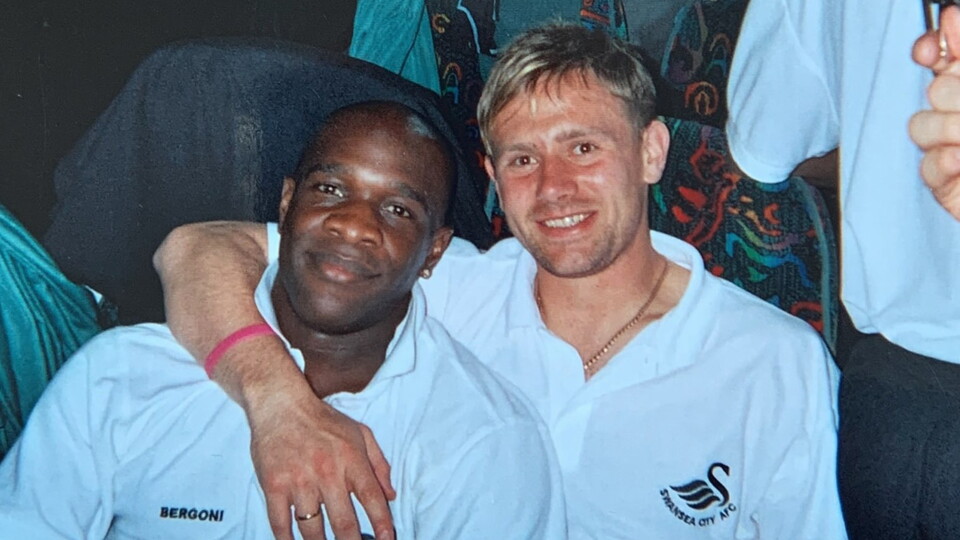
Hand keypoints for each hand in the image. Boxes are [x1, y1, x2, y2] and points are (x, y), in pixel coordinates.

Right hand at [246, 380, 395, 539]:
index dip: (383, 524)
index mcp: (351, 459)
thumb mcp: (360, 433)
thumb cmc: (323, 420)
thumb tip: (391, 495)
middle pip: (344, 522)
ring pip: (313, 529)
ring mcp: (299, 480)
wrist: (281, 404)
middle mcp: (327, 472)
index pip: (372, 499)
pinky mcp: (274, 485)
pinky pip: (280, 523)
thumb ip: (379, 464)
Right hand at [911, 5, 959, 219]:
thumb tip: (952, 19)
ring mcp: (953, 148)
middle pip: (934, 89)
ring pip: (920, 126)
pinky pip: (927, 168)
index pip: (945, 55)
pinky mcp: (946, 184)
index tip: (938, 49)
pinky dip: (943, 162)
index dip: (937, 47)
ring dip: (949, 129)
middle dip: (953, 95)